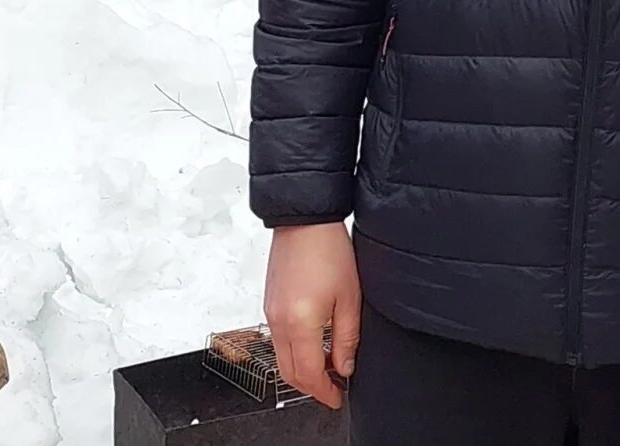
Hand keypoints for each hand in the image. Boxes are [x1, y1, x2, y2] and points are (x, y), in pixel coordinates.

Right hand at [263, 222, 359, 409]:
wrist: (304, 222)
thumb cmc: (328, 251)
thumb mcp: (350, 297)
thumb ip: (346, 337)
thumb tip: (345, 366)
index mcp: (299, 324)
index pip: (308, 374)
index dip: (324, 392)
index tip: (337, 398)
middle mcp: (279, 323)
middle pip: (290, 373)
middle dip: (311, 387)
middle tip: (333, 390)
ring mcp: (271, 314)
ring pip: (282, 358)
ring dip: (303, 370)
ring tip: (329, 368)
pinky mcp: (270, 304)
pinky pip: (279, 340)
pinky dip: (295, 351)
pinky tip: (315, 345)